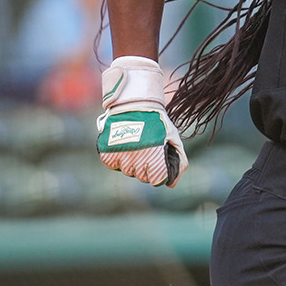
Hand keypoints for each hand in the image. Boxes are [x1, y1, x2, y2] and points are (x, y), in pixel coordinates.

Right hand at [97, 56, 187, 187]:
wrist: (134, 101)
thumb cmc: (157, 120)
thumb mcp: (173, 137)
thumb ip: (178, 161)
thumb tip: (171, 184)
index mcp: (155, 156)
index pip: (156, 180)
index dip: (159, 172)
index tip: (158, 160)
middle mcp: (137, 158)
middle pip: (142, 177)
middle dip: (146, 166)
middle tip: (146, 148)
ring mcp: (120, 155)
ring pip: (127, 170)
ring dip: (131, 161)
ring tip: (135, 143)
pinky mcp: (106, 150)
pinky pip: (113, 163)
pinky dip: (117, 157)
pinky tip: (123, 144)